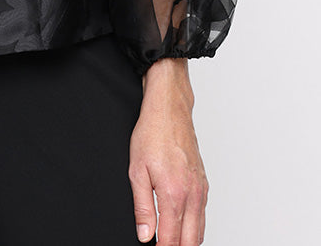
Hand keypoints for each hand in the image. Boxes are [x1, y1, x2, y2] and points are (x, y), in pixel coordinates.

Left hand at [129, 58, 207, 245]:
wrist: (169, 110)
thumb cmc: (152, 134)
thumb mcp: (136, 170)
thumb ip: (141, 207)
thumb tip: (145, 235)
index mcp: (173, 193)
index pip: (171, 239)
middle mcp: (192, 194)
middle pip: (190, 241)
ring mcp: (201, 189)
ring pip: (200, 230)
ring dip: (187, 241)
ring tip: (171, 241)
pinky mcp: (204, 183)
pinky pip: (203, 214)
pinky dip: (194, 226)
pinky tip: (183, 226)